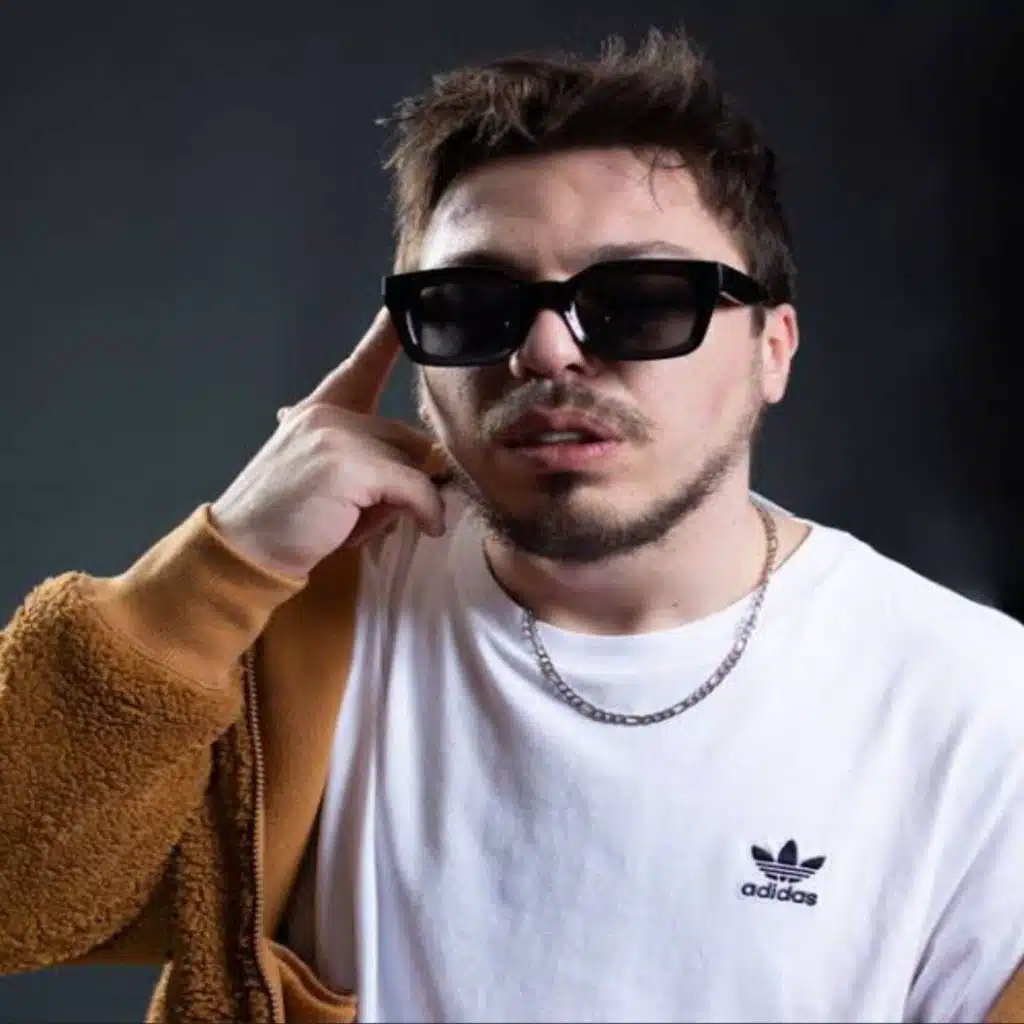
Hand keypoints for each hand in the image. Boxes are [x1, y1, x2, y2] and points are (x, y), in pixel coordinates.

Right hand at [210, 309, 444, 577]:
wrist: (242, 550)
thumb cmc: (285, 524)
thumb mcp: (321, 478)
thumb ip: (355, 456)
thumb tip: (423, 456)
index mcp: (317, 410)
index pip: (360, 366)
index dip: (384, 336)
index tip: (400, 304)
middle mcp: (326, 411)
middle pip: (406, 437)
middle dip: (402, 480)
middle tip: (361, 513)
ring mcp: (336, 432)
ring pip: (413, 463)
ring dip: (402, 502)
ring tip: (355, 522)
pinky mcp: (348, 462)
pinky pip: (416, 485)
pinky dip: (428, 509)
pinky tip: (429, 525)